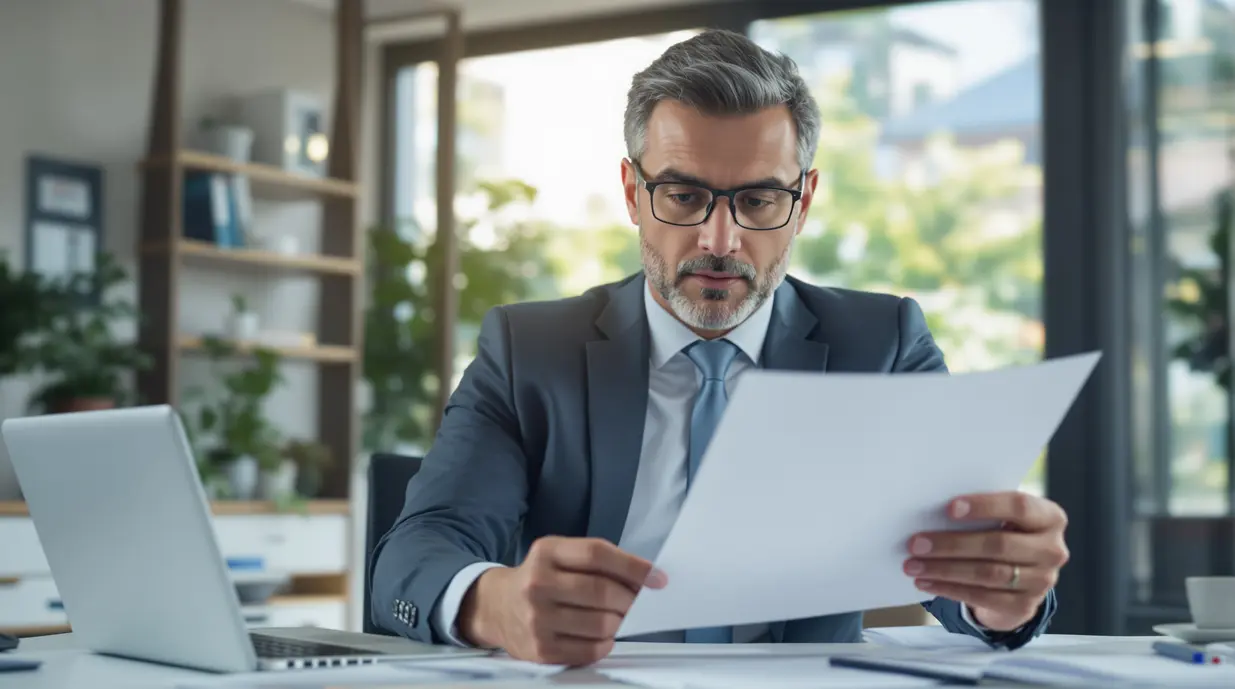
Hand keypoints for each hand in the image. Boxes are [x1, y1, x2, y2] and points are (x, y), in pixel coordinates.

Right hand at [457, 536, 666, 665]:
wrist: (495, 607)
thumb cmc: (541, 578)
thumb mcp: (559, 555)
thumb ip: (597, 561)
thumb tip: (647, 578)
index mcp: (546, 552)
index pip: (597, 554)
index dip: (632, 566)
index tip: (657, 578)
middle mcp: (538, 583)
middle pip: (601, 591)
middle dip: (630, 599)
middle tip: (639, 602)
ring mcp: (537, 619)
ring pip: (600, 624)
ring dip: (620, 622)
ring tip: (618, 617)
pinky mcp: (540, 649)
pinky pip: (589, 650)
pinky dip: (606, 643)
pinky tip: (603, 635)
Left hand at [903, 492, 1068, 631]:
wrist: (1020, 578)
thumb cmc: (1003, 534)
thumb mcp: (1003, 519)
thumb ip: (982, 512)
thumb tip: (932, 509)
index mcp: (1049, 518)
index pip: (1019, 506)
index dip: (984, 506)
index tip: (949, 508)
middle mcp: (1052, 550)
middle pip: (998, 545)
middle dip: (952, 544)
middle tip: (916, 543)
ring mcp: (1042, 582)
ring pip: (987, 574)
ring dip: (945, 569)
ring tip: (913, 564)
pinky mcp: (1025, 606)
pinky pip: (982, 597)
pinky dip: (949, 589)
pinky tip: (925, 582)